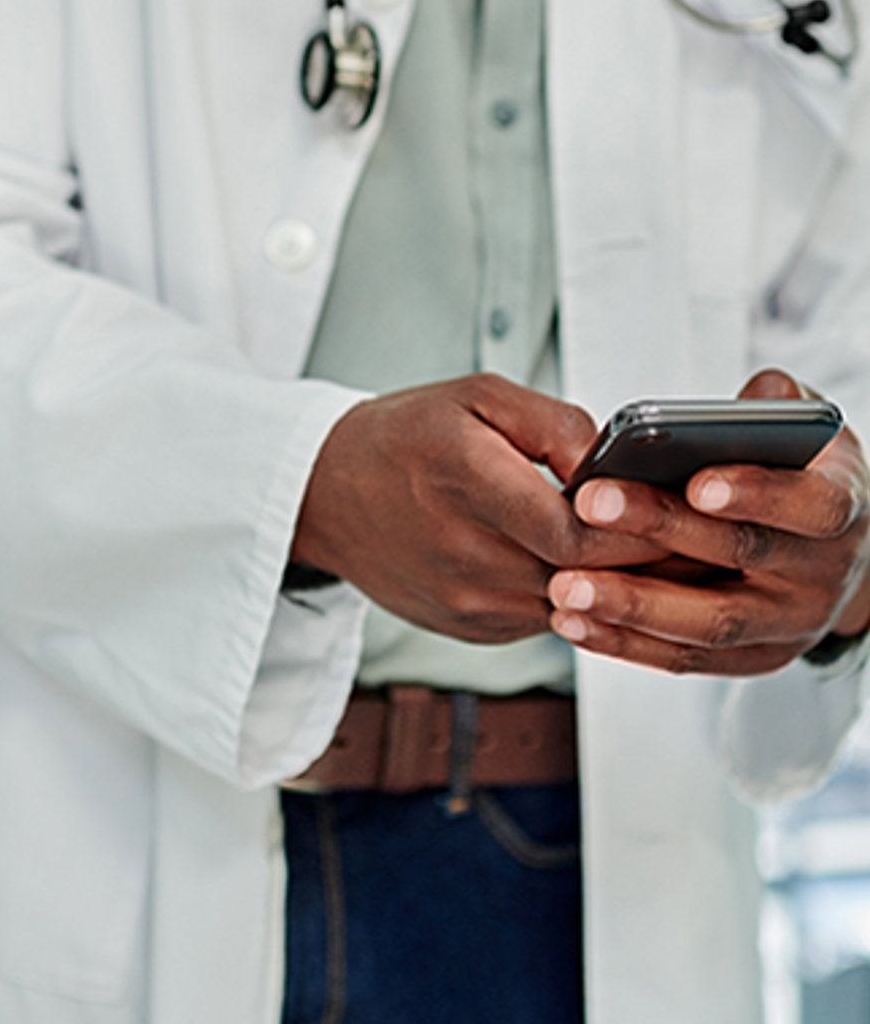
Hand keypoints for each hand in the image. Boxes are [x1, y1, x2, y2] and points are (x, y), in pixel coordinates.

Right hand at [291, 374, 668, 643]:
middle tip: (697, 532)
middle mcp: (463, 554)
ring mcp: (465, 600)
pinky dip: (576, 596)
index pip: (575, 531)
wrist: (326, 496)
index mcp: (466, 483)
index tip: (676, 507)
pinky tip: (594, 566)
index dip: (634, 527)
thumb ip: (554, 423)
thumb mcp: (478, 396)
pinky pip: (546, 619)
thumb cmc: (405, 437)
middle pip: (584, 576)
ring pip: (573, 606)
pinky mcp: (469, 626)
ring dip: (615, 583)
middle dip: (646, 557)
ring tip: (658, 550)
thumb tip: (617, 461)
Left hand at [548, 370, 869, 674]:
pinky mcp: (750, 660)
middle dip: (661, 529)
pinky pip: (684, 659)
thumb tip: (747, 401)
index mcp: (841, 506)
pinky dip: (624, 643)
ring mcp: (787, 625)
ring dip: (631, 605)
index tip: (696, 482)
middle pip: (740, 555)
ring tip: (565, 585)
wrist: (830, 554)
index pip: (810, 504)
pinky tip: (572, 620)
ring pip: (707, 622)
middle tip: (590, 504)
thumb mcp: (804, 430)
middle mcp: (822, 574)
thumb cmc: (798, 474)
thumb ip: (776, 406)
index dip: (757, 493)